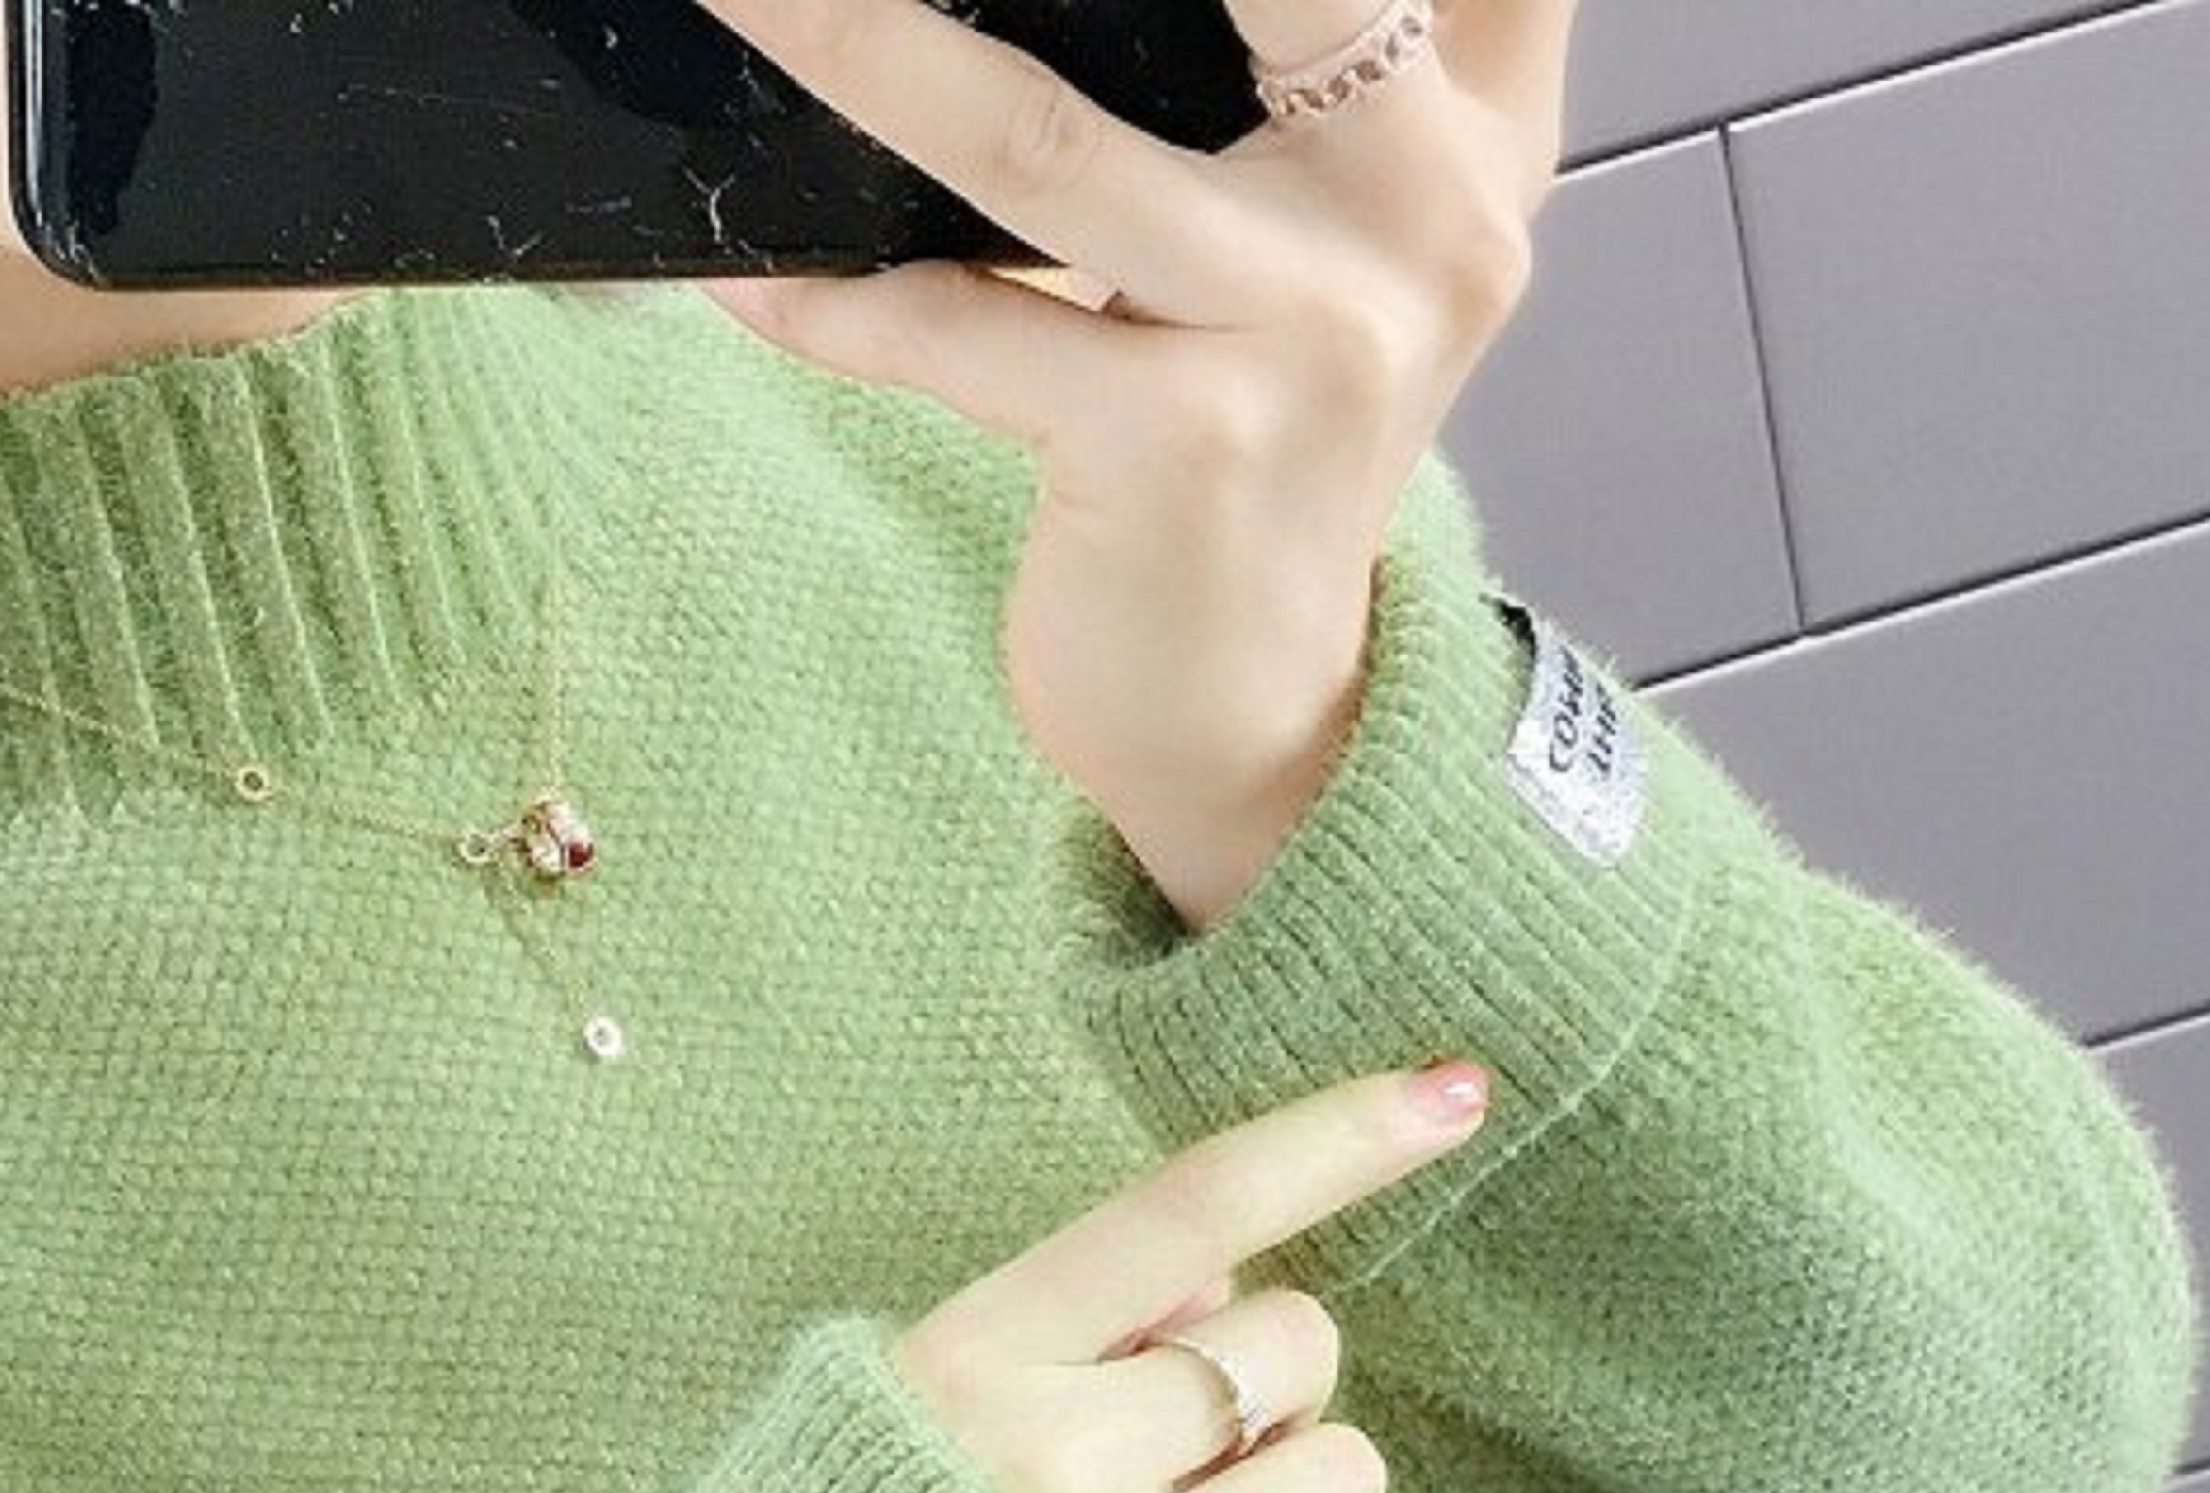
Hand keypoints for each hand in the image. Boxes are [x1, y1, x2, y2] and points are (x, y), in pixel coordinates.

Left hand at [687, 0, 1580, 931]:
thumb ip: (1311, 46)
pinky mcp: (1185, 451)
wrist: (1254, 710)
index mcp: (1472, 118)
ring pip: (1037, 137)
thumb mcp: (1331, 224)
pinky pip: (958, 333)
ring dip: (855, 44)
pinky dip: (827, 300)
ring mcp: (1310, 335)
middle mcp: (1424, 211)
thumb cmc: (1254, 435)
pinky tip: (736, 267)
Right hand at [891, 1057, 1492, 1492]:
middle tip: (1170, 1467)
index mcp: (966, 1368)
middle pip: (1291, 1344)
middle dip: (1259, 1391)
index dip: (1335, 1139)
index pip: (1184, 1212)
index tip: (1454, 1094)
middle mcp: (1059, 1467)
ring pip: (1340, 1477)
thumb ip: (1042, 1340)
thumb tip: (1224, 1281)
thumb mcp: (876, 1428)